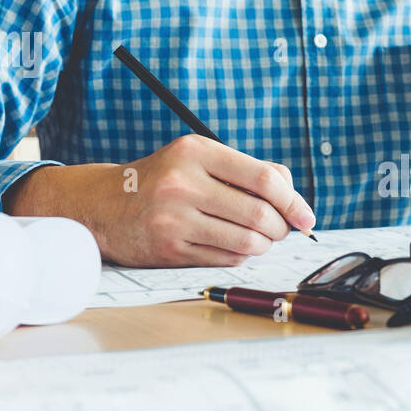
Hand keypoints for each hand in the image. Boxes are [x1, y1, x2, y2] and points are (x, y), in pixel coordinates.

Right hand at [4, 134, 316, 266]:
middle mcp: (183, 183)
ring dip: (264, 245)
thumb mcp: (198, 159)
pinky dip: (242, 256)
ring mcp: (175, 218)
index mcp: (195, 152)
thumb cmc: (163, 181)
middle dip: (282, 228)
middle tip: (284, 230)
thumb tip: (293, 193)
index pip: (264, 177)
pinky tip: (235, 247)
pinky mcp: (170, 248)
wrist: (103, 206)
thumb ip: (247, 169)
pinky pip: (227, 259)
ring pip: (247, 242)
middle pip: (260, 214)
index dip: (293, 201)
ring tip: (261, 239)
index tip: (306, 216)